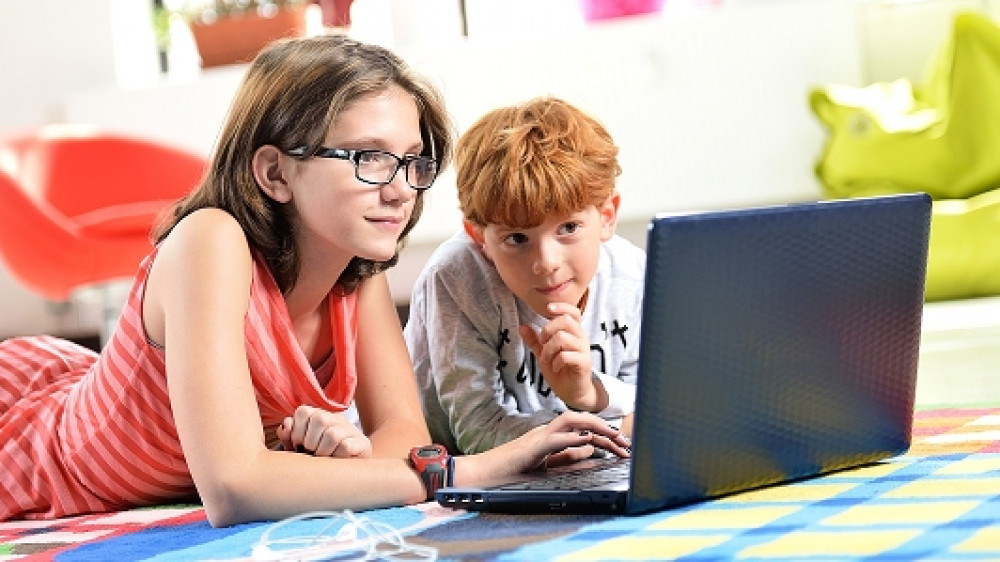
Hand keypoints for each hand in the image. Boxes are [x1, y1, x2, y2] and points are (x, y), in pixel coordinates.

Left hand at [276, 405, 372, 457]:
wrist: (351, 470)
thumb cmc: (320, 458)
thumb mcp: (300, 447)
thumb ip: (289, 436)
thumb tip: (286, 425)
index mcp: (320, 416)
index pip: (304, 411)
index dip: (296, 430)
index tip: (298, 444)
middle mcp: (336, 419)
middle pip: (319, 419)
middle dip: (310, 441)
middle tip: (311, 452)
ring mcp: (351, 430)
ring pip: (332, 434)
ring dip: (323, 451)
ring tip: (324, 458)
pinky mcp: (362, 444)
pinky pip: (346, 446)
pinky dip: (337, 456)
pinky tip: (336, 460)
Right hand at [467, 411, 630, 485]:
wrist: (480, 475)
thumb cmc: (508, 471)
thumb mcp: (545, 465)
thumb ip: (567, 456)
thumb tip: (591, 450)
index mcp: (552, 437)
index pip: (584, 431)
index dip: (606, 436)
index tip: (623, 447)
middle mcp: (547, 432)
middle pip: (582, 422)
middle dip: (607, 430)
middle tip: (626, 444)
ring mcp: (538, 438)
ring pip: (570, 421)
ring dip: (594, 427)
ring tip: (613, 435)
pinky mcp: (530, 448)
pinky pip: (554, 440)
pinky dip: (571, 438)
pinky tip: (587, 441)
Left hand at [519, 302, 604, 411]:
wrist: (572, 392)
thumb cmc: (560, 370)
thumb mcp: (543, 353)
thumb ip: (535, 340)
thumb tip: (521, 326)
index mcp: (573, 332)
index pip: (573, 312)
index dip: (562, 307)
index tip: (548, 308)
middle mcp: (581, 338)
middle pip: (566, 320)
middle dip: (548, 329)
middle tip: (542, 343)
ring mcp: (584, 350)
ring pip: (563, 338)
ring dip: (549, 349)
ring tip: (546, 358)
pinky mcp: (584, 363)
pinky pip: (566, 355)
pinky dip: (556, 361)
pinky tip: (555, 367)